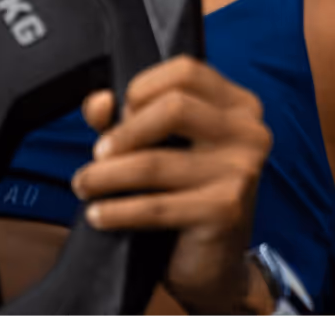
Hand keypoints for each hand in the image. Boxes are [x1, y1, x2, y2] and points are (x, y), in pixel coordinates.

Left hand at [73, 54, 272, 314]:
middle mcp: (248, 131)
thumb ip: (126, 115)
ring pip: (154, 162)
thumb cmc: (185, 191)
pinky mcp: (226, 210)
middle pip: (174, 107)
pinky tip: (99, 214)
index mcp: (237, 104)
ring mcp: (242, 171)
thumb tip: (99, 102)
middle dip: (124, 131)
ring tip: (85, 184)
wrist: (215, 263)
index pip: (186, 71)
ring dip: (106, 175)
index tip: (120, 113)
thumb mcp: (158, 144)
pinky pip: (156, 206)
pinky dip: (118, 210)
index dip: (143, 87)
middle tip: (99, 153)